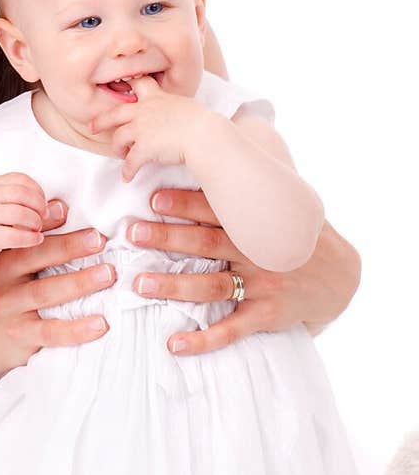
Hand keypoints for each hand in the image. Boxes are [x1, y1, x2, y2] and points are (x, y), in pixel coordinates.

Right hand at [0, 173, 48, 256]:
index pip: (22, 180)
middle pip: (23, 194)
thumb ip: (27, 201)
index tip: (42, 203)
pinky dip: (30, 238)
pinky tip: (36, 239)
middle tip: (42, 217)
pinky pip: (15, 236)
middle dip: (39, 206)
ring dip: (36, 222)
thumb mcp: (2, 201)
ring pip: (21, 214)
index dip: (37, 191)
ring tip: (37, 228)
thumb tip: (62, 208)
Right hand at [0, 201, 115, 377]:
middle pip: (37, 260)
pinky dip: (77, 329)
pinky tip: (100, 324)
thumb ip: (33, 250)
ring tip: (107, 274)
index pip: (30, 241)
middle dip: (70, 248)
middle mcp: (4, 283)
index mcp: (5, 263)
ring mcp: (10, 310)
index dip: (54, 227)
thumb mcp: (8, 274)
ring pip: (45, 293)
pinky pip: (50, 332)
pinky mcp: (20, 337)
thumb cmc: (1, 301)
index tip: (78, 217)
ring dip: (79, 283)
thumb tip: (64, 211)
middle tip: (100, 240)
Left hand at [90, 77, 212, 181]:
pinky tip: (127, 178)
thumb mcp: (186, 106)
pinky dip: (127, 171)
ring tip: (120, 155)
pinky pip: (130, 162)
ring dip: (118, 148)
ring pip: (119, 137)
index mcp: (157, 97)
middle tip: (92, 127)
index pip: (139, 84)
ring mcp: (141, 128)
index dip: (127, 85)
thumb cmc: (202, 122)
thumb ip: (175, 108)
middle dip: (101, 120)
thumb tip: (179, 115)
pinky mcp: (143, 147)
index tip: (119, 87)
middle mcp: (144, 110)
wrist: (203, 134)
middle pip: (114, 113)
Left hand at [127, 188, 360, 354]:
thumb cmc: (298, 235)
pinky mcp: (266, 316)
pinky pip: (231, 330)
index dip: (186, 203)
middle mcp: (257, 252)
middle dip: (168, 237)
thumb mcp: (286, 203)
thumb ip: (252, 183)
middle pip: (206, 244)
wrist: (341, 277)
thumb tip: (233, 129)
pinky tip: (174, 345)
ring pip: (212, 286)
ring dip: (174, 286)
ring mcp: (262, 285)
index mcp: (256, 223)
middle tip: (132, 233)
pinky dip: (203, 340)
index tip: (153, 198)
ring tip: (139, 284)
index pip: (218, 210)